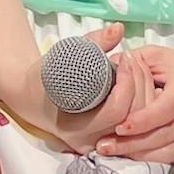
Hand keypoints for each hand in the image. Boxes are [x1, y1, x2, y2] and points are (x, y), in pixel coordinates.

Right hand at [4, 24, 152, 152]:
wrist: (29, 97)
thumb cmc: (44, 76)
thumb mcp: (63, 56)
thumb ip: (93, 43)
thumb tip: (118, 29)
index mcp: (75, 127)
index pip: (116, 110)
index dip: (128, 83)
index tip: (125, 59)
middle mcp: (89, 142)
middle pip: (131, 119)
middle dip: (140, 86)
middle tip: (134, 61)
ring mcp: (99, 145)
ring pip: (137, 126)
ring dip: (144, 94)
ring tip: (135, 70)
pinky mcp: (107, 141)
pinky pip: (133, 127)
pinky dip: (141, 104)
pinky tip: (138, 85)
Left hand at [99, 45, 173, 165]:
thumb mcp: (163, 56)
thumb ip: (136, 61)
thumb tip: (108, 67)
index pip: (162, 111)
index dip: (140, 122)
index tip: (119, 127)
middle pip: (162, 137)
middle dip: (130, 145)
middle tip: (104, 146)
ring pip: (167, 153)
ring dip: (139, 157)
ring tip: (113, 154)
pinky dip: (154, 161)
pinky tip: (134, 158)